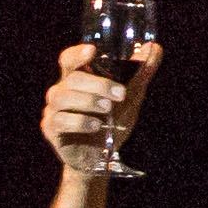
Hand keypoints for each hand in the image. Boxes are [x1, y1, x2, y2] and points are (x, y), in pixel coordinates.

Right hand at [38, 38, 158, 171]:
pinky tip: (95, 125)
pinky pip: (59, 120)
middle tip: (121, 94)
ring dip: (88, 101)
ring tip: (108, 109)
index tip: (93, 51)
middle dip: (98, 84)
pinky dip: (79, 121)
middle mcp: (62, 91)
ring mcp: (54, 110)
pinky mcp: (51, 129)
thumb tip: (155, 47)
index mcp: (77, 79)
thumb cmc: (112, 123)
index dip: (77, 53)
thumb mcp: (131, 97)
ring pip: (62, 97)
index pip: (69, 59)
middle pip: (72, 78)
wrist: (102, 159)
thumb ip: (141, 72)